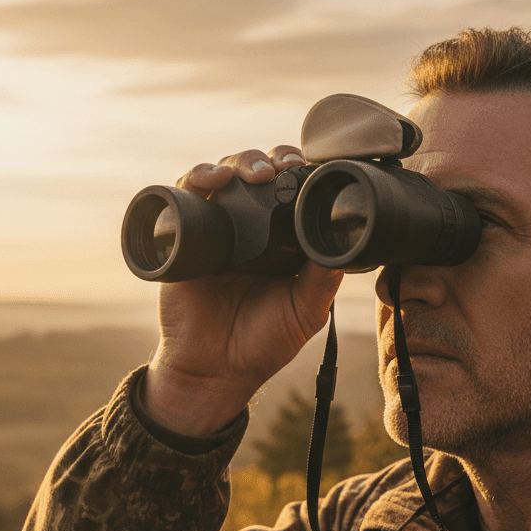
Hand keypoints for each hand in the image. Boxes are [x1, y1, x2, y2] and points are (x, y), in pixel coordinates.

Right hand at [143, 145, 344, 434]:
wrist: (215, 371)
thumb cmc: (262, 343)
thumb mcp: (306, 310)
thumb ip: (323, 277)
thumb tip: (347, 237)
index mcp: (279, 239)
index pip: (288, 188)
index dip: (297, 168)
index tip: (306, 165)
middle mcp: (247, 228)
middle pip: (254, 172)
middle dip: (268, 159)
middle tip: (281, 166)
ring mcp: (214, 229)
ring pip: (222, 175)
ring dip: (236, 162)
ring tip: (251, 173)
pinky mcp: (182, 237)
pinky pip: (184, 196)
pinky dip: (195, 179)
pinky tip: (210, 180)